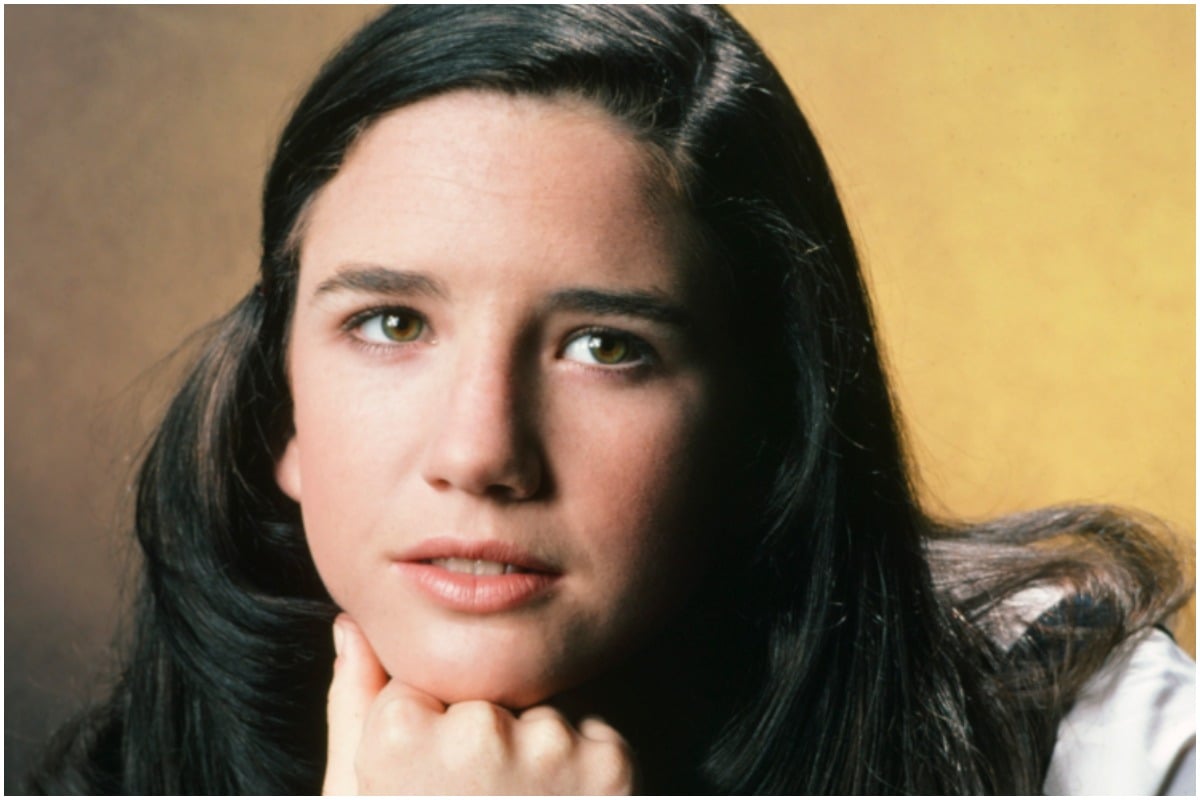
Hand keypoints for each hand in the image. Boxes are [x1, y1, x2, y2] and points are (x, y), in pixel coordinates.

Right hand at [322, 615, 635, 794]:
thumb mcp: (357, 797)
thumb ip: (354, 703)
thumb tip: (352, 628)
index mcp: (399, 737)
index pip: (420, 684)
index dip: (422, 736)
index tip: (423, 789)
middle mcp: (476, 734)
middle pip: (482, 697)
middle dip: (481, 741)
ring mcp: (548, 750)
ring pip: (541, 713)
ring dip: (537, 755)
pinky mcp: (610, 768)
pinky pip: (596, 733)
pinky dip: (586, 770)